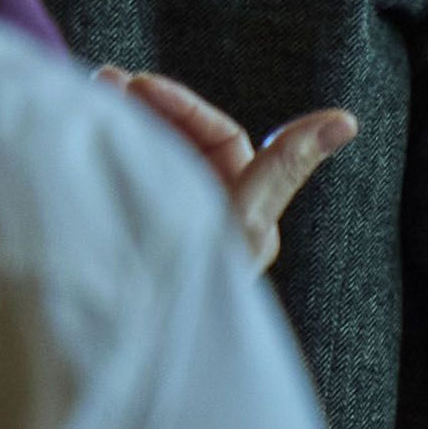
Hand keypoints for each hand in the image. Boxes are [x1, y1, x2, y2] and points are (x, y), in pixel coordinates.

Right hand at [100, 68, 356, 273]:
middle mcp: (215, 220)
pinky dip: (111, 160)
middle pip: (185, 145)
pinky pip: (128, 186)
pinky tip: (82, 142)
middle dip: (148, 110)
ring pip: (155, 162)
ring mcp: (176, 228)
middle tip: (102, 81)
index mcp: (246, 215)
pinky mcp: (137, 239)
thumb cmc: (201, 285)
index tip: (137, 83)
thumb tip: (345, 120)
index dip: (182, 105)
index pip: (222, 140)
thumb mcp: (243, 219)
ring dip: (127, 129)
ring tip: (88, 100)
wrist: (143, 346)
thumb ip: (282, 166)